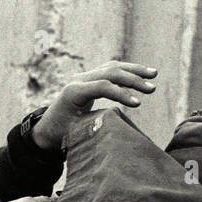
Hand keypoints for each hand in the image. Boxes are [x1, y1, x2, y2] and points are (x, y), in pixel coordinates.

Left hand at [31, 62, 157, 150]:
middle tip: (151, 89)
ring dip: (134, 70)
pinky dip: (127, 71)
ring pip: (112, 67)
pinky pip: (110, 70)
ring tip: (153, 74)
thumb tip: (120, 120)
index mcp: (73, 92)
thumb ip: (96, 124)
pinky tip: (143, 74)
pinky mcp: (89, 79)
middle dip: (133, 79)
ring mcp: (84, 77)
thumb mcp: (77, 133)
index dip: (122, 94)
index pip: (102, 86)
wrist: (47, 129)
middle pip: (110, 72)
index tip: (138, 104)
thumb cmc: (62, 134)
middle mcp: (78, 80)